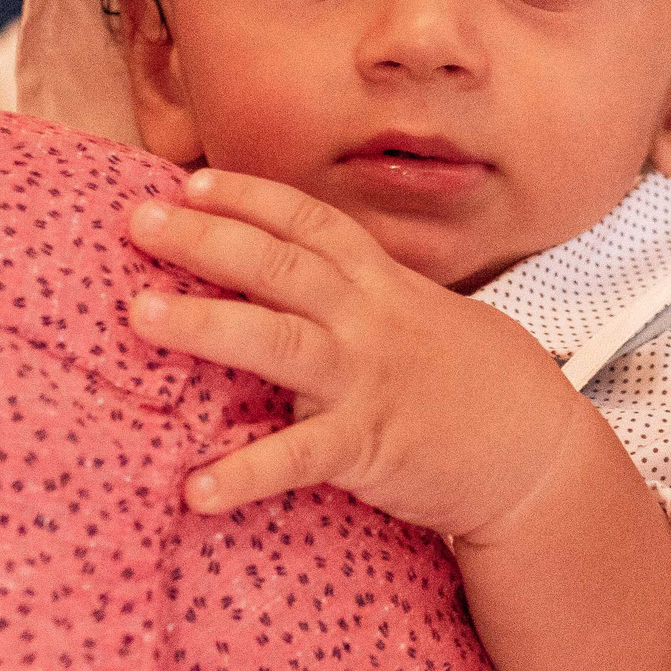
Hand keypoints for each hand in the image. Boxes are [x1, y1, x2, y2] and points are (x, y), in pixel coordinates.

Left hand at [125, 168, 596, 541]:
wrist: (532, 445)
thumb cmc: (460, 376)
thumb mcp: (409, 310)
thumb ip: (347, 287)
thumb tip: (275, 267)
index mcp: (376, 280)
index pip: (307, 221)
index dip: (248, 197)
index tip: (190, 182)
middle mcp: (366, 318)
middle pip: (279, 265)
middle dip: (205, 238)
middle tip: (139, 221)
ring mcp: (365, 379)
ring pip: (279, 340)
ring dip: (207, 323)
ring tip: (142, 314)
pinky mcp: (368, 445)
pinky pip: (298, 457)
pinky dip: (246, 474)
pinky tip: (197, 488)